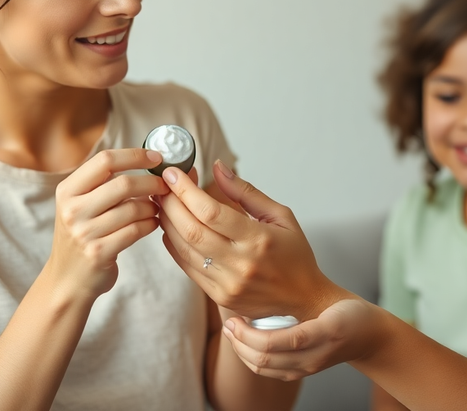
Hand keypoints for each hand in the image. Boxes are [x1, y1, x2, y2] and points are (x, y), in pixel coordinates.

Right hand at [50, 148, 167, 298]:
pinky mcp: (99, 252)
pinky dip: (150, 224)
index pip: (105, 160)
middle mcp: (72, 209)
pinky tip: (153, 223)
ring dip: (153, 206)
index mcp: (67, 190)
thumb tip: (147, 161)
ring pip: (133, 208)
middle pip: (123, 183)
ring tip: (157, 208)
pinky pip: (135, 230)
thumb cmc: (82, 236)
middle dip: (151, 183)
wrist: (67, 280)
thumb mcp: (79, 205)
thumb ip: (102, 184)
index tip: (157, 158)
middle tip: (166, 185)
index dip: (135, 155)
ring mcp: (84, 232)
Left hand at [158, 160, 350, 319]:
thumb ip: (245, 192)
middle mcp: (241, 264)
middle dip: (170, 203)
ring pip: (184, 249)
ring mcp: (228, 284)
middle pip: (191, 230)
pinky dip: (173, 245)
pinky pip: (186, 267)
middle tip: (163, 186)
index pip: (210, 211)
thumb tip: (217, 167)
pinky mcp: (219, 296)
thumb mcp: (280, 216)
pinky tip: (171, 228)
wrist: (304, 298)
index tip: (174, 173)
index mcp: (258, 239)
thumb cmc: (294, 255)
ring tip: (163, 203)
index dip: (186, 190)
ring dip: (167, 223)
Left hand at [221, 298, 380, 380]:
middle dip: (239, 343)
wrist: (371, 337)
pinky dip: (252, 359)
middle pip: (264, 359)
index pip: (274, 343)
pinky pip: (270, 371)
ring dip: (242, 352)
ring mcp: (305, 368)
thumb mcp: (335, 304)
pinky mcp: (302, 371)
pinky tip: (244, 343)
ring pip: (263, 368)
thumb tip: (270, 285)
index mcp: (319, 337)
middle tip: (228, 324)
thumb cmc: (352, 314)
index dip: (247, 333)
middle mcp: (310, 358)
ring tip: (231, 332)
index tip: (234, 318)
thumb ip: (309, 302)